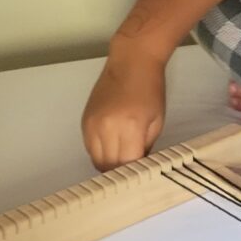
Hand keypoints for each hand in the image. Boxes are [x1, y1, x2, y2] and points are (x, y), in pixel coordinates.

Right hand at [81, 52, 165, 169]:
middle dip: (120, 173)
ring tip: (123, 160)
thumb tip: (138, 167)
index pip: (127, 165)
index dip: (134, 175)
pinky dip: (100, 152)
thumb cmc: (151, 89)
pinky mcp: (84, 121)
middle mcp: (105, 128)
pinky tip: (112, 147)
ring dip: (108, 164)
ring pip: (96, 159)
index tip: (141, 178)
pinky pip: (90, 147)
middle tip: (132, 173)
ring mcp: (91, 125)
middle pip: (108, 166)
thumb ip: (146, 146)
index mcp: (129, 127)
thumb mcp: (157, 120)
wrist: (132, 62)